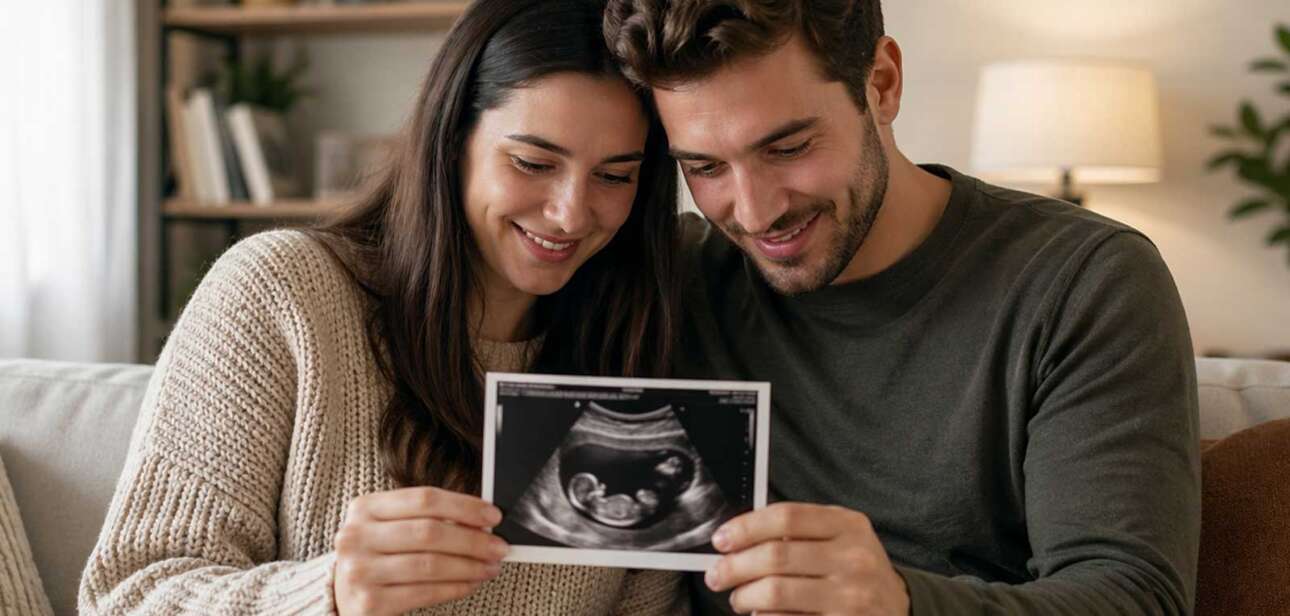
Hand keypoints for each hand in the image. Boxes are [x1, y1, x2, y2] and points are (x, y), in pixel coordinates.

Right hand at [333, 487, 509, 615]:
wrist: (337, 596)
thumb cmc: (375, 556)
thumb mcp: (389, 527)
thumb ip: (426, 518)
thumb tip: (482, 521)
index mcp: (364, 507)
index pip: (425, 499)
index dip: (464, 506)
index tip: (494, 515)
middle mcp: (356, 537)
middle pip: (430, 532)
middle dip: (473, 539)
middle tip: (499, 546)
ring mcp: (360, 571)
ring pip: (430, 564)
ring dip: (469, 566)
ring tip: (490, 567)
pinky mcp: (369, 603)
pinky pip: (424, 592)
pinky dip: (455, 588)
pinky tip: (471, 583)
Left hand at [704, 502, 909, 615]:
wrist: (897, 607)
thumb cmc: (855, 569)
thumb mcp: (840, 537)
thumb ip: (798, 531)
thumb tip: (736, 540)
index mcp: (849, 526)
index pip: (786, 517)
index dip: (745, 527)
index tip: (721, 540)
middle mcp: (854, 559)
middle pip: (776, 556)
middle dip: (735, 567)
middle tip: (717, 575)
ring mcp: (851, 597)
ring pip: (776, 592)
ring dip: (744, 597)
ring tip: (738, 598)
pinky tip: (761, 613)